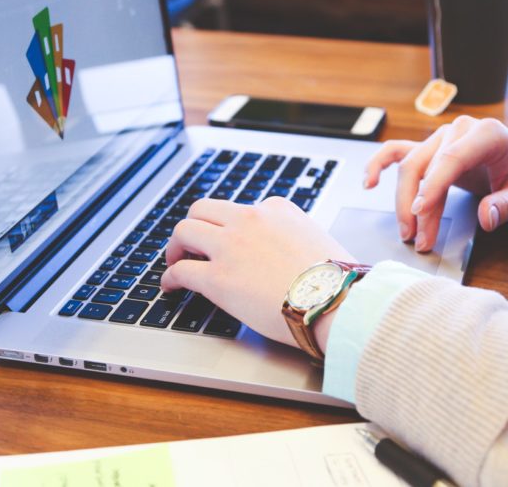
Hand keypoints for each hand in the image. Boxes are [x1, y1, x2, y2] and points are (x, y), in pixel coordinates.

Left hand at [161, 196, 353, 347]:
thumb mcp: (317, 240)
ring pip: (184, 230)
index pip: (242, 210)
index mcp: (276, 208)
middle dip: (193, 225)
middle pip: (203, 209)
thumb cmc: (336, 277)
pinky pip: (181, 270)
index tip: (227, 241)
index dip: (230, 227)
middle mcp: (250, 219)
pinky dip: (170, 277)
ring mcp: (231, 246)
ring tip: (174, 260)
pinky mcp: (217, 277)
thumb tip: (291, 253)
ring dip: (175, 246)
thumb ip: (295, 237)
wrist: (336, 299)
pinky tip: (171, 286)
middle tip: (189, 243)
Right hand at [363, 117, 507, 251]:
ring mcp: (441, 137)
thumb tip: (487, 217)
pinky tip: (369, 182)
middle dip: (417, 205)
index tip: (420, 213)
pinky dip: (380, 164)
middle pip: (425, 165)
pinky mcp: (430, 149)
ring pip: (409, 166)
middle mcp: (459, 130)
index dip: (433, 186)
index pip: (452, 159)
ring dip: (403, 199)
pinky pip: (398, 152)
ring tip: (407, 232)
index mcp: (486, 133)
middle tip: (419, 240)